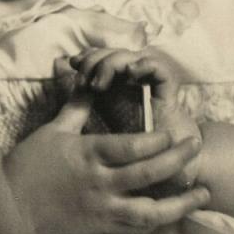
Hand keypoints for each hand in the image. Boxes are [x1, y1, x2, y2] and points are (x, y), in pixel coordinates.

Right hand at [2, 98, 208, 233]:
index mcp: (89, 154)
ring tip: (202, 193)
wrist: (11, 203)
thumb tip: (90, 79)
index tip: (176, 131)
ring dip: (180, 203)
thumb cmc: (31, 161)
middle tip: (196, 146)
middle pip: (148, 174)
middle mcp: (100, 182)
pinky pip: (136, 228)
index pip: (132, 147)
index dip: (159, 141)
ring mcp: (102, 208)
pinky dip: (159, 221)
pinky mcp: (101, 226)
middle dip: (178, 160)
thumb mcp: (55, 128)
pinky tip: (176, 212)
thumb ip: (78, 106)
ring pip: (149, 211)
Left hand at [69, 47, 202, 187]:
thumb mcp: (98, 135)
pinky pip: (160, 70)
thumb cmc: (131, 160)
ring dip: (113, 63)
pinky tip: (131, 73)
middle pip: (113, 55)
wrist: (168, 178)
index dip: (88, 57)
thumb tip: (63, 93)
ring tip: (99, 83)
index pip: (100, 60)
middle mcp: (133, 85)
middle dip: (96, 59)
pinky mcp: (170, 96)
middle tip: (82, 76)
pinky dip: (145, 66)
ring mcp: (151, 89)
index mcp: (115, 91)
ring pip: (132, 58)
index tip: (73, 64)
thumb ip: (81, 114)